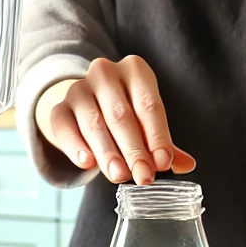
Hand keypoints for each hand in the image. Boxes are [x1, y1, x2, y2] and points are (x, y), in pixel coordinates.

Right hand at [36, 55, 195, 183]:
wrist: (86, 106)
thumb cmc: (126, 114)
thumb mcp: (147, 123)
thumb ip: (164, 144)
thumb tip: (187, 165)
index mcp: (135, 70)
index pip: (149, 105)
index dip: (157, 136)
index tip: (164, 163)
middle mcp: (105, 72)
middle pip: (121, 115)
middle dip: (134, 150)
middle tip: (143, 176)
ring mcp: (78, 88)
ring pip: (94, 123)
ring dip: (108, 153)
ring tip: (119, 176)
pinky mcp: (58, 108)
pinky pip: (66, 129)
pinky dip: (76, 147)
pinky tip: (88, 164)